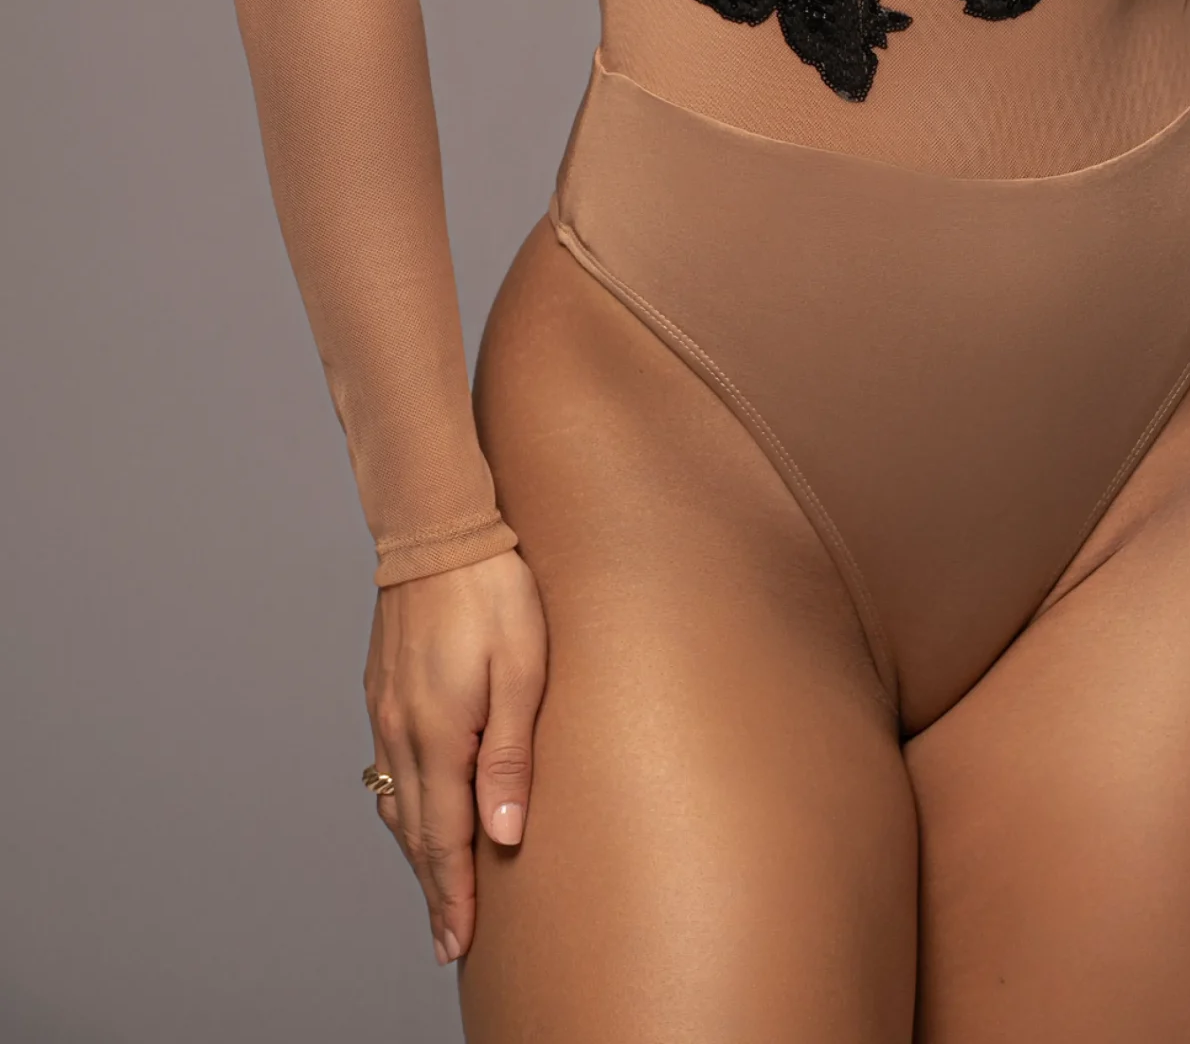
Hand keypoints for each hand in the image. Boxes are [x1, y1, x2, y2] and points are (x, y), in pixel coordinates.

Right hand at [363, 549, 547, 966]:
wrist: (438, 528)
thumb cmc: (494, 591)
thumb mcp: (522, 671)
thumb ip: (509, 756)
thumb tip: (504, 837)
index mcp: (437, 735)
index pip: (444, 840)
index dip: (452, 898)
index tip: (456, 946)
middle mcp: (400, 731)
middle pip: (414, 833)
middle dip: (434, 889)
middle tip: (448, 940)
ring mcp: (384, 709)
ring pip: (396, 803)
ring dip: (417, 851)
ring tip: (437, 889)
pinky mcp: (382, 688)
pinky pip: (388, 767)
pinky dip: (403, 806)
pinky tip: (417, 811)